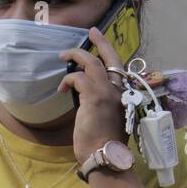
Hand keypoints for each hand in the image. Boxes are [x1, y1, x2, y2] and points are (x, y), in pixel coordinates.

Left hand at [58, 27, 128, 163]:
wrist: (105, 156)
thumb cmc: (105, 144)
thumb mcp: (109, 119)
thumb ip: (104, 104)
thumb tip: (87, 97)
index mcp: (125, 95)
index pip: (118, 67)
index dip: (109, 52)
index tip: (99, 39)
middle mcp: (120, 90)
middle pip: (110, 58)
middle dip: (100, 42)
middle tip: (90, 31)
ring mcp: (108, 92)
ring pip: (91, 62)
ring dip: (76, 55)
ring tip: (63, 56)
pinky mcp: (94, 97)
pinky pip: (78, 77)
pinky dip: (68, 80)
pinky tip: (62, 89)